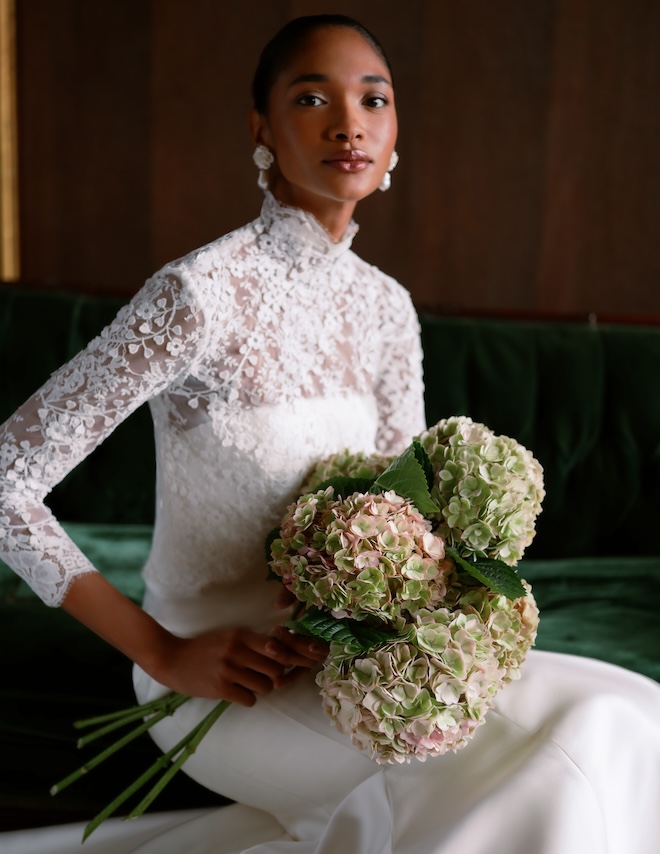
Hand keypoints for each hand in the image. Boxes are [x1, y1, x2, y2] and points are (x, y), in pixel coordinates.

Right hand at [151, 625, 327, 705]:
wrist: (172, 658)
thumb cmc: (205, 648)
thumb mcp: (228, 637)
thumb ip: (251, 643)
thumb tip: (280, 653)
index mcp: (241, 635)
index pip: (277, 647)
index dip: (285, 658)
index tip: (283, 663)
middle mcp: (236, 650)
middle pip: (276, 669)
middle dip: (274, 676)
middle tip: (264, 676)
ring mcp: (228, 670)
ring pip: (266, 686)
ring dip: (261, 689)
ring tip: (249, 685)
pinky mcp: (220, 688)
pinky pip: (250, 699)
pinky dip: (247, 698)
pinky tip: (238, 692)